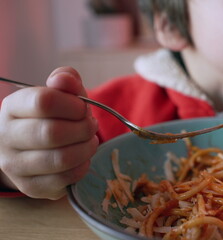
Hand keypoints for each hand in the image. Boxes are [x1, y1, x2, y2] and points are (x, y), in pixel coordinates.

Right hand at [0, 67, 98, 199]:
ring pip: (60, 159)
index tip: (83, 108)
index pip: (44, 101)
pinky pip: (65, 179)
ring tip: (90, 141)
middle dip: (83, 129)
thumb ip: (66, 80)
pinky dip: (82, 167)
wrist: (34, 148)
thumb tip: (64, 80)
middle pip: (53, 133)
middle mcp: (6, 136)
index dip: (73, 105)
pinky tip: (83, 157)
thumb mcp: (60, 93)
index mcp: (12, 107)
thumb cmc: (53, 116)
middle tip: (91, 126)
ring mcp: (15, 165)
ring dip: (86, 148)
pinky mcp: (30, 186)